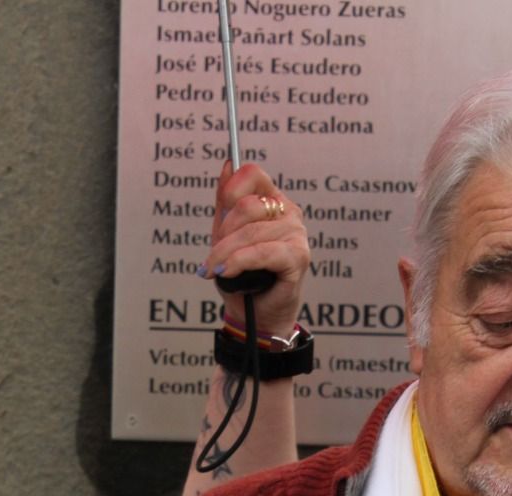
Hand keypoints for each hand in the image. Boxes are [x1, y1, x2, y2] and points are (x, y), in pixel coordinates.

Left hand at [202, 161, 309, 335]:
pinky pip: (262, 252)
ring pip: (250, 232)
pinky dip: (238, 262)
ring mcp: (296, 233)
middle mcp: (288, 212)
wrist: (253, 315)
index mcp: (272, 201)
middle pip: (246, 206)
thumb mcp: (225, 235)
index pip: (252, 173)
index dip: (231, 189)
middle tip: (213, 256)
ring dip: (224, 254)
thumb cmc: (242, 276)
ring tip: (214, 270)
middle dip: (222, 233)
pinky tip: (226, 272)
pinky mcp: (298, 257)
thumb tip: (226, 165)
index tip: (220, 213)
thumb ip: (225, 202)